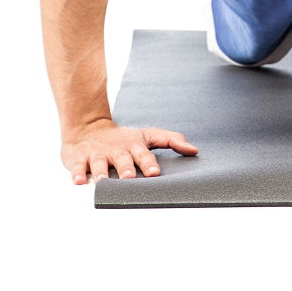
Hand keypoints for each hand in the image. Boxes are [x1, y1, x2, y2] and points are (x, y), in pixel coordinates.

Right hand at [61, 118, 198, 183]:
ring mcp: (97, 154)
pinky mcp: (80, 158)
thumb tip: (195, 150)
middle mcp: (116, 150)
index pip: (143, 154)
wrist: (89, 128)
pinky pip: (78, 166)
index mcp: (134, 145)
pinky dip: (78, 173)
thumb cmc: (124, 138)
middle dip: (125, 169)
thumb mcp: (147, 135)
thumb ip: (171, 140)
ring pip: (99, 164)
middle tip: (129, 178)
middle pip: (122, 159)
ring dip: (101, 173)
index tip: (154, 173)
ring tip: (101, 182)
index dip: (149, 163)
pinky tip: (79, 181)